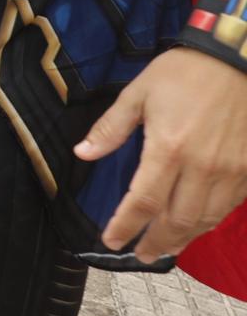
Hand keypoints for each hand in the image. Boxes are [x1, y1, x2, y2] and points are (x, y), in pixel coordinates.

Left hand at [76, 48, 246, 263]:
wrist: (237, 60)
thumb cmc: (183, 73)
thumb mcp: (138, 94)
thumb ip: (111, 128)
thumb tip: (83, 154)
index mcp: (168, 149)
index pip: (143, 201)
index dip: (126, 225)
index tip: (111, 240)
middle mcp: (201, 168)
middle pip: (177, 220)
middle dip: (155, 242)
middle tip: (140, 254)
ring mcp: (230, 172)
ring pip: (206, 219)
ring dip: (183, 239)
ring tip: (165, 248)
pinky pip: (228, 207)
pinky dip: (209, 222)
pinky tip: (196, 225)